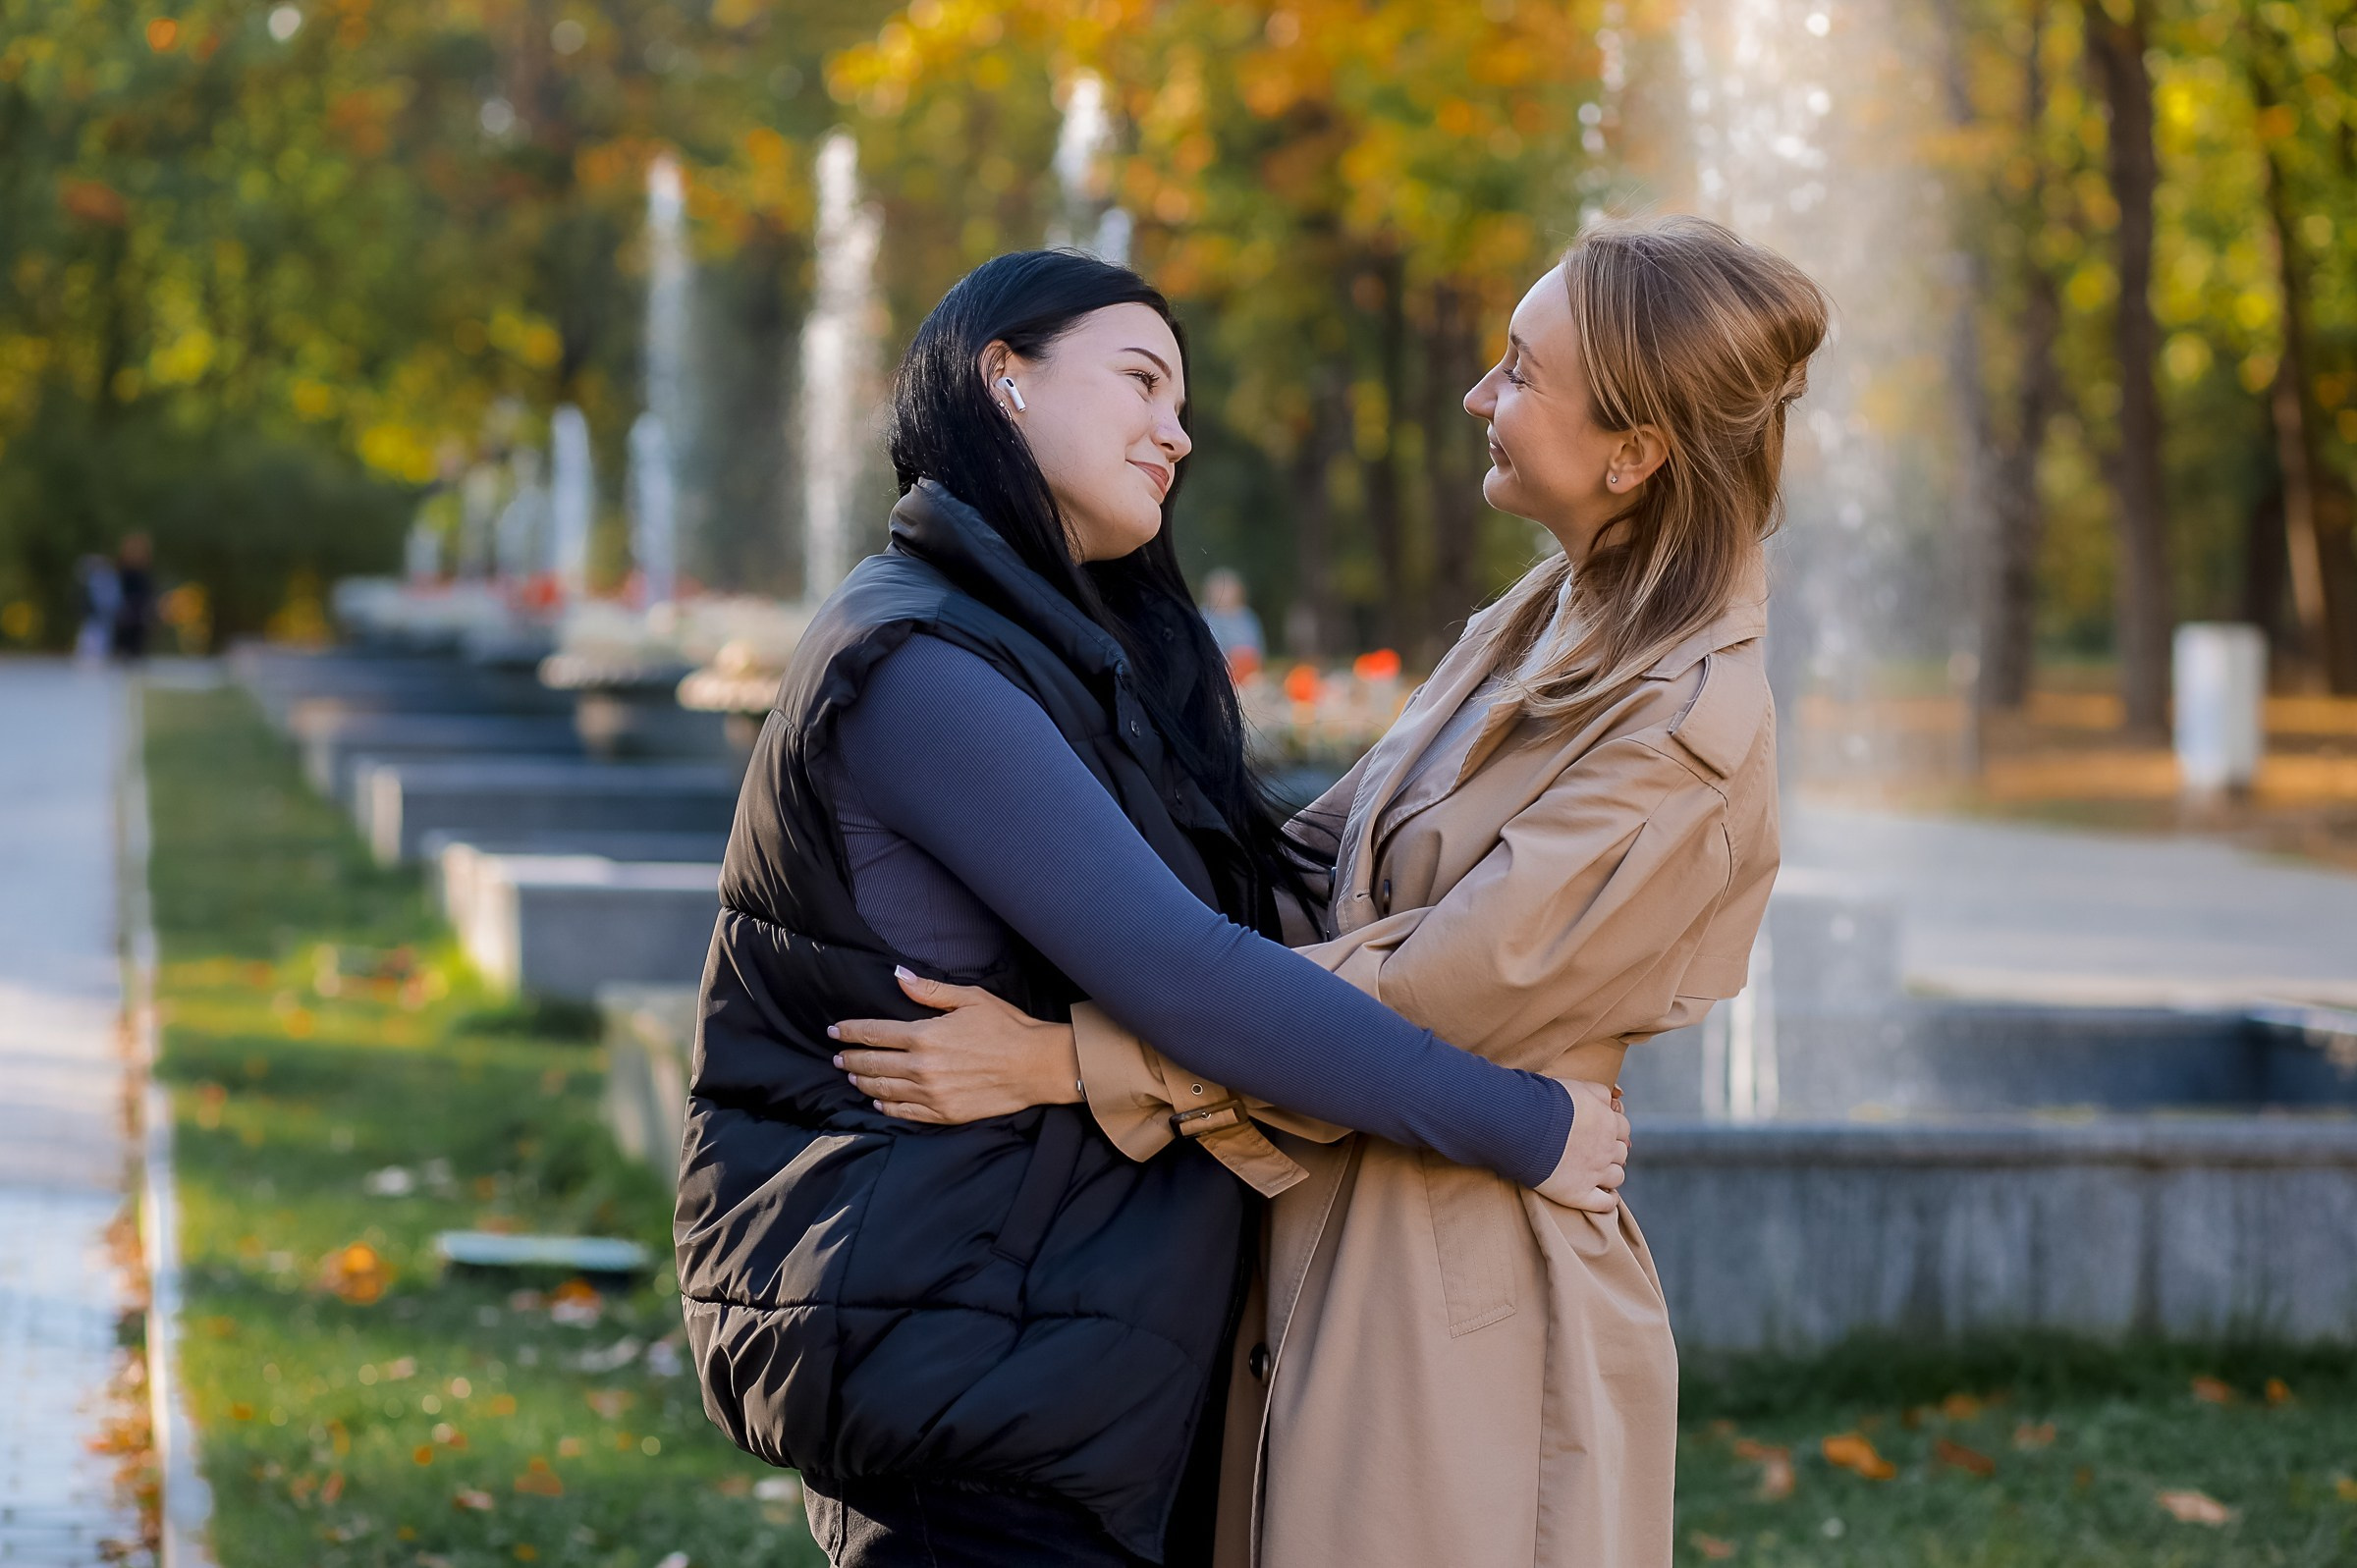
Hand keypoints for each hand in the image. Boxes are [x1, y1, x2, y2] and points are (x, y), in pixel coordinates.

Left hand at [830, 967, 1082, 1124]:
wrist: (1036, 1066)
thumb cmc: (1007, 1027)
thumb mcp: (970, 998)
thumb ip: (929, 991)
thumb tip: (898, 977)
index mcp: (924, 1035)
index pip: (874, 1033)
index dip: (850, 1032)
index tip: (835, 1031)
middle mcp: (921, 1067)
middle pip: (872, 1063)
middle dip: (850, 1058)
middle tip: (837, 1056)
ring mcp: (930, 1094)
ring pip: (883, 1090)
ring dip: (863, 1082)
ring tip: (853, 1076)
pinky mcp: (943, 1113)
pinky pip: (905, 1112)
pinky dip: (887, 1107)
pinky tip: (879, 1102)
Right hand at [1533, 1079, 1630, 1213]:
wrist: (1520, 1125)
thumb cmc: (1543, 1102)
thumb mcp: (1575, 1086)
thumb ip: (1598, 1092)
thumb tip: (1612, 1100)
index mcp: (1607, 1122)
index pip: (1623, 1128)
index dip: (1611, 1129)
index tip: (1598, 1131)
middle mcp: (1606, 1149)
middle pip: (1621, 1153)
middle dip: (1610, 1152)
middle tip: (1593, 1151)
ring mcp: (1594, 1173)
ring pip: (1617, 1177)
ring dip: (1609, 1175)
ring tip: (1595, 1173)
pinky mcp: (1579, 1193)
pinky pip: (1605, 1204)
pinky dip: (1608, 1201)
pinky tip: (1603, 1196)